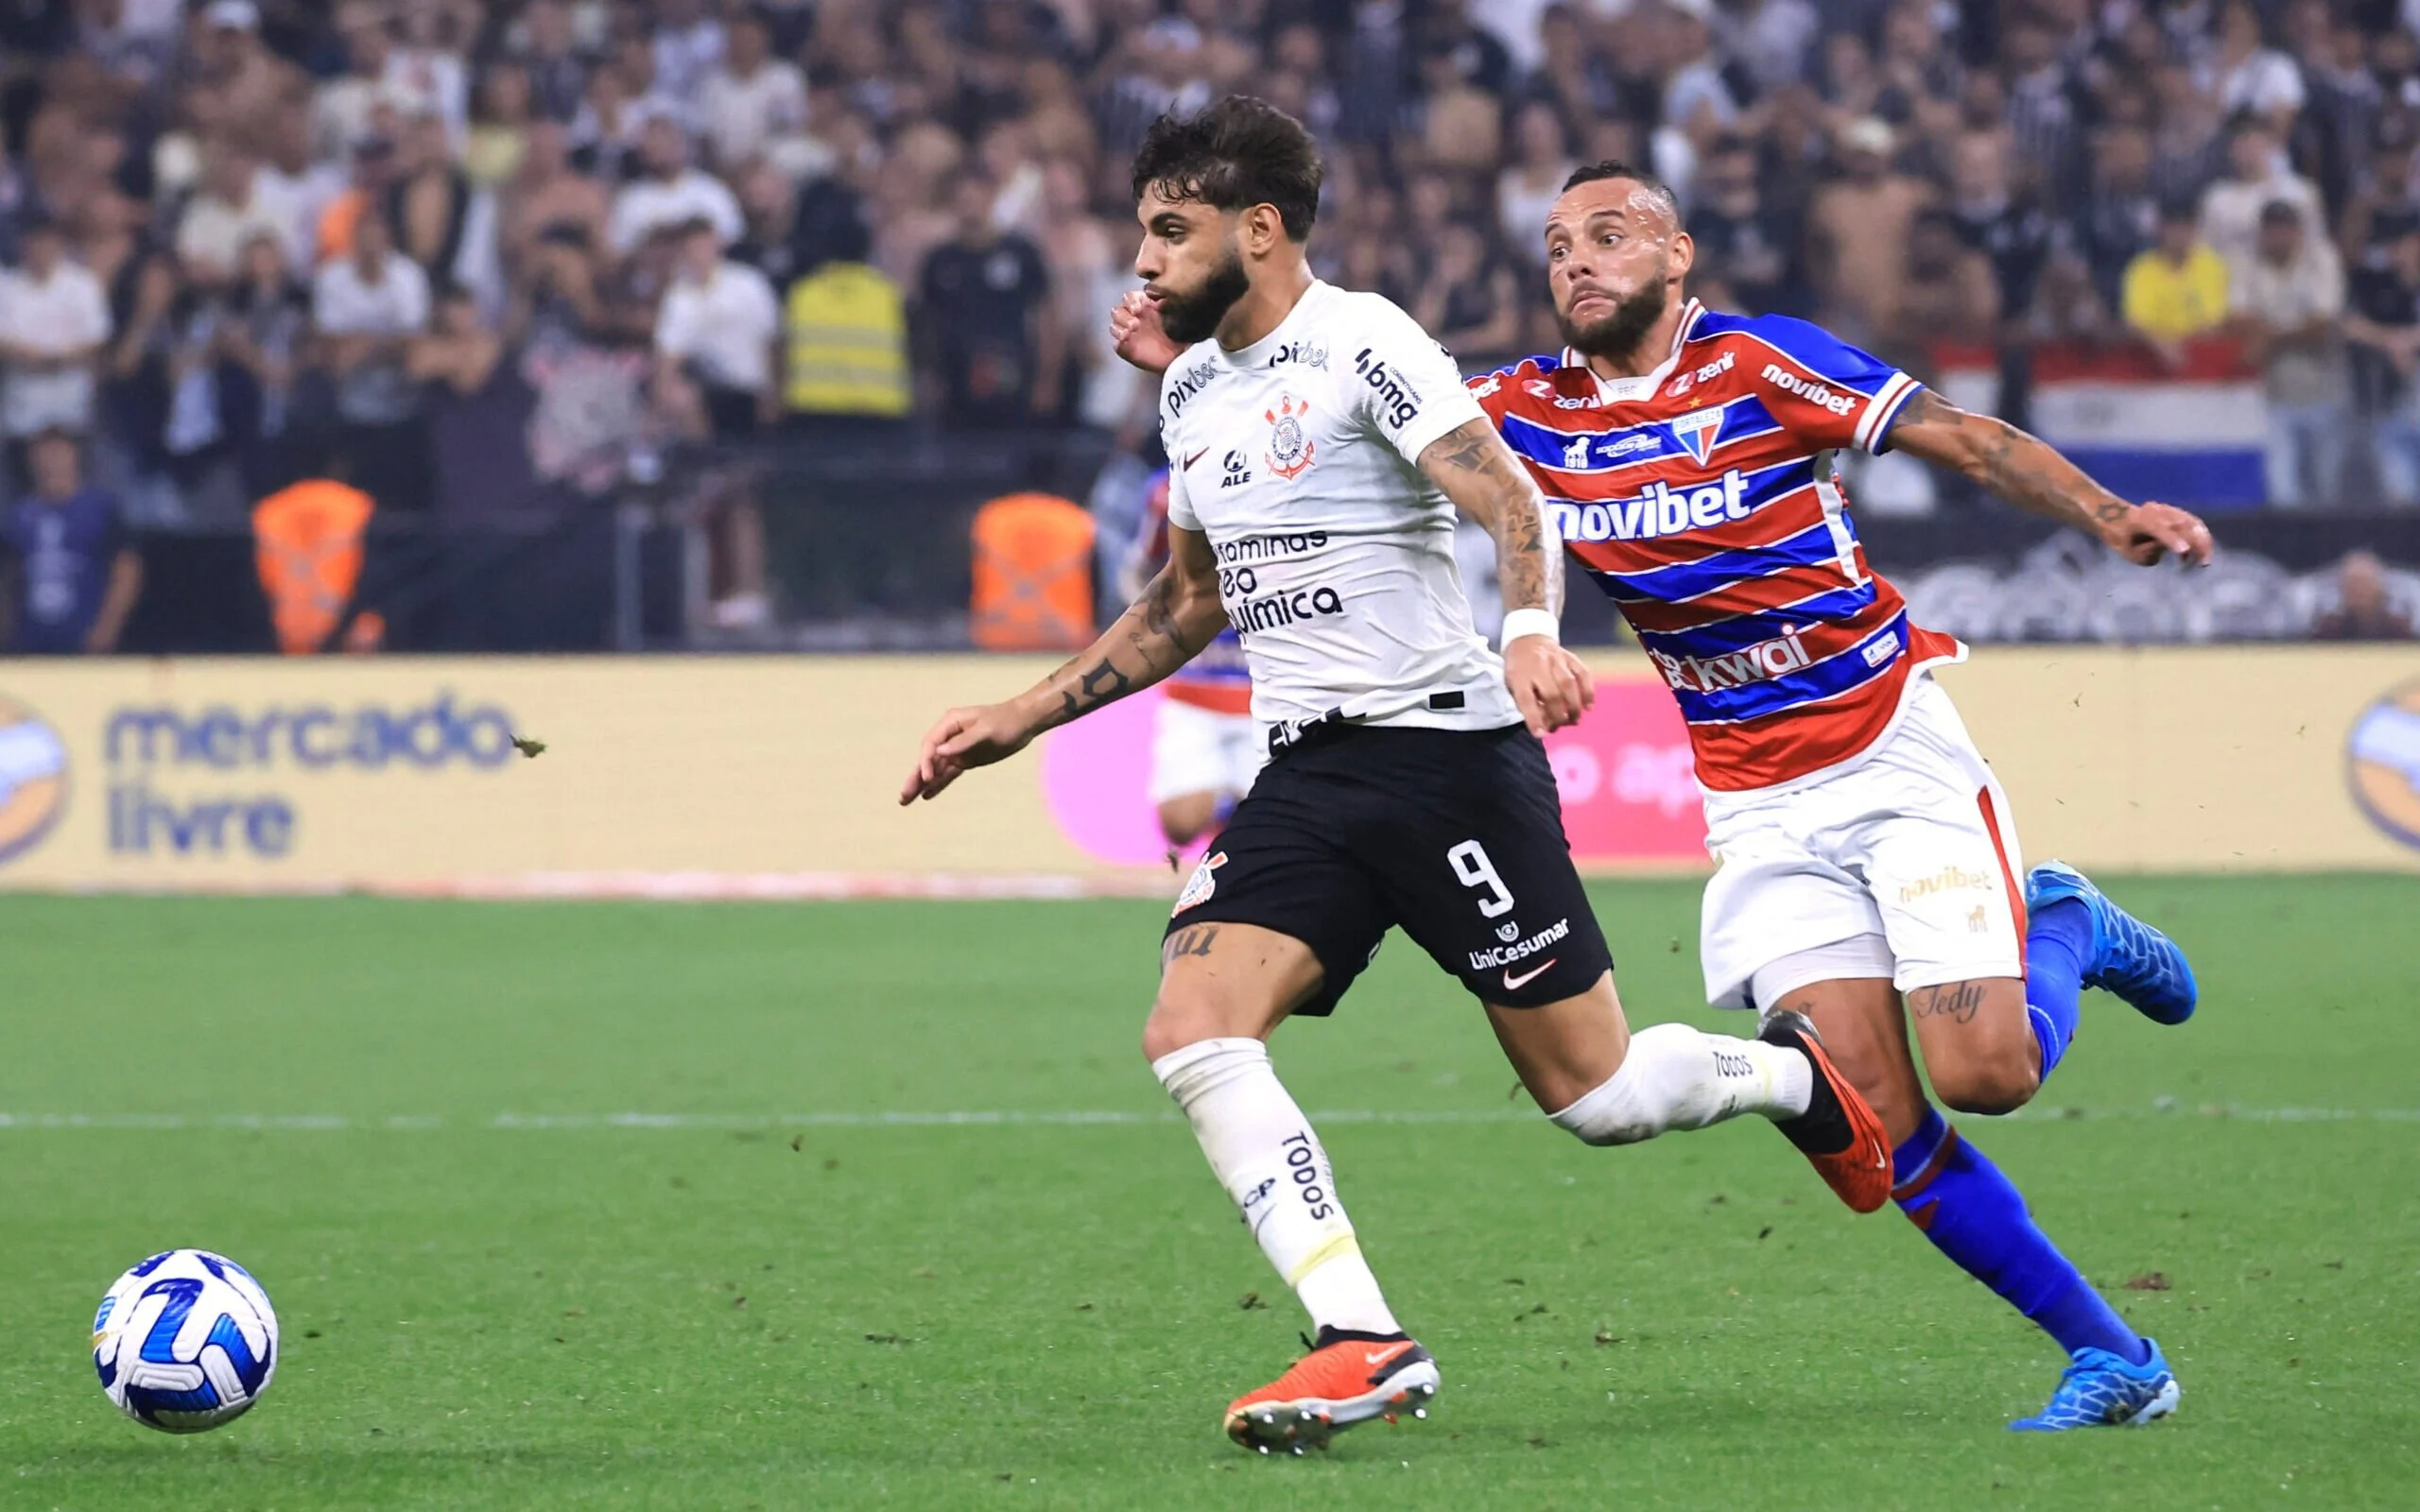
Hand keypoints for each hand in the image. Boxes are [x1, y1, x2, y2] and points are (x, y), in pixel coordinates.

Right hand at [899, 702, 1038, 804]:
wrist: (1023, 722)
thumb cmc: (1005, 721)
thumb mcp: (986, 730)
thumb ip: (963, 741)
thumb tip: (940, 752)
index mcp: (950, 722)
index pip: (930, 744)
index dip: (925, 762)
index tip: (926, 778)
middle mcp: (949, 736)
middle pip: (927, 759)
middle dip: (915, 777)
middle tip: (902, 796)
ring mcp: (956, 749)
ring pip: (936, 769)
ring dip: (922, 784)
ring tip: (905, 801)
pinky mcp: (965, 760)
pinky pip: (948, 774)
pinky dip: (938, 785)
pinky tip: (926, 796)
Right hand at [1109, 290, 1181, 375]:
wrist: (1180, 356)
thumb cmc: (1177, 334)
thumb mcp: (1175, 316)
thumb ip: (1166, 305)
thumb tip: (1161, 300)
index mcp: (1143, 307)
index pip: (1129, 298)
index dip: (1131, 300)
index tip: (1138, 307)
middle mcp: (1133, 318)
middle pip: (1117, 311)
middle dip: (1124, 316)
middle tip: (1135, 323)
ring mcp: (1128, 334)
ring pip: (1114, 326)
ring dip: (1120, 328)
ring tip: (1130, 332)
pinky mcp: (1126, 349)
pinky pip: (1116, 344)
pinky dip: (1119, 343)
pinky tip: (1127, 341)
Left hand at [1503, 635, 1594, 736]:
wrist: (1527, 640)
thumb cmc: (1518, 670)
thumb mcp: (1511, 685)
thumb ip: (1525, 703)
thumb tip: (1543, 726)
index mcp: (1518, 675)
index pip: (1525, 699)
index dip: (1534, 718)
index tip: (1541, 734)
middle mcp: (1537, 665)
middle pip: (1551, 694)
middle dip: (1558, 715)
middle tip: (1560, 726)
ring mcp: (1555, 659)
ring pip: (1568, 684)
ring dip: (1573, 706)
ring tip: (1574, 720)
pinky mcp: (1570, 656)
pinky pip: (1583, 673)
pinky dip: (1588, 691)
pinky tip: (1588, 706)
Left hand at [2101, 500, 2214, 566]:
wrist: (2120, 521)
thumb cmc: (2125, 542)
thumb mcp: (2132, 553)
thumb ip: (2151, 551)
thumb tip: (2175, 548)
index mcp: (2139, 520)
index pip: (2159, 528)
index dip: (2173, 539)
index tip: (2185, 552)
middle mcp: (2155, 510)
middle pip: (2180, 523)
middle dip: (2196, 542)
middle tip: (2203, 562)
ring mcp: (2167, 509)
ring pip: (2192, 522)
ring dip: (2203, 540)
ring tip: (2204, 560)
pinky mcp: (2177, 511)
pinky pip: (2194, 522)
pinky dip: (2200, 537)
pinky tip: (2198, 554)